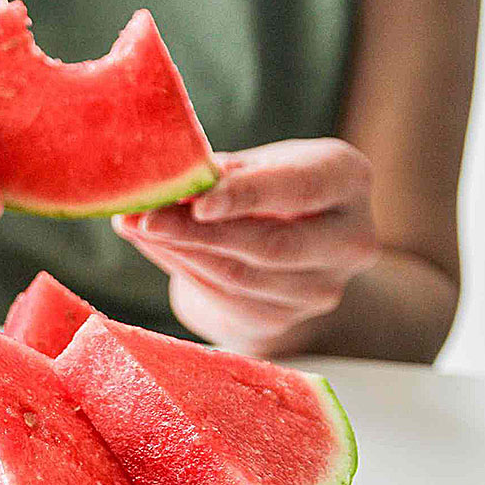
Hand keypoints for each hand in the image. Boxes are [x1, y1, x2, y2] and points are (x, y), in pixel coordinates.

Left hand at [114, 139, 379, 354]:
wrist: (289, 250)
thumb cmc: (268, 189)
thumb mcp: (256, 164)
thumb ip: (222, 172)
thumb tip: (167, 179)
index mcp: (348, 180)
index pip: (301, 188)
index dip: (249, 196)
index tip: (198, 202)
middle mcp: (350, 241)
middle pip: (271, 244)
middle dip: (199, 232)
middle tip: (144, 218)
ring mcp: (321, 290)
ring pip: (240, 275)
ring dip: (179, 250)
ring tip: (134, 224)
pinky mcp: (283, 320)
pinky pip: (223, 297)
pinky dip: (182, 269)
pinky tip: (155, 246)